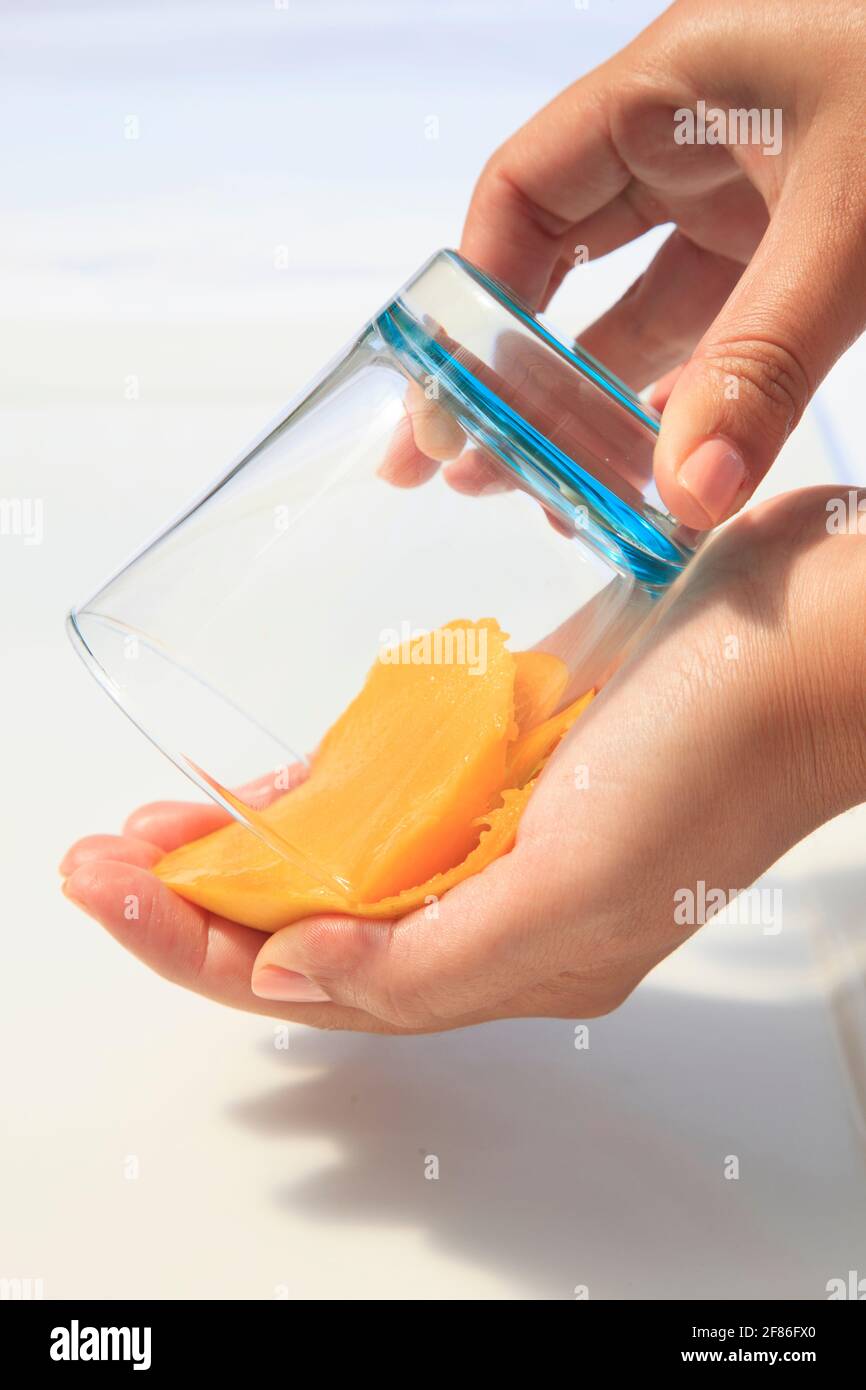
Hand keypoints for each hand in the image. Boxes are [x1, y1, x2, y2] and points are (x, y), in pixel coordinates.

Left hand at [60, 486, 865, 1033]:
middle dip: (196, 906)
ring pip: (343, 868)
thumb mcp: (581, 882)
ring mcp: (506, 828)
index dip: (205, 948)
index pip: (322, 982)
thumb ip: (438, 954)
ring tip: (145, 831)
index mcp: (515, 957)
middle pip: (315, 930)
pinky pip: (392, 793)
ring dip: (243, 853)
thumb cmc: (721, 750)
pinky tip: (259, 788)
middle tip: (95, 862)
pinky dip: (315, 794)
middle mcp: (501, 906)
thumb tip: (293, 982)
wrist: (814, 634)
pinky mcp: (513, 755)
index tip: (112, 892)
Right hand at [460, 0, 865, 528]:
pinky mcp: (808, 241)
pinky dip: (688, 397)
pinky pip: (721, 329)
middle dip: (514, 367)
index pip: (526, 191)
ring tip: (540, 490)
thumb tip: (685, 499)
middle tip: (462, 466)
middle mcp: (698, 138)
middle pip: (566, 262)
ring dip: (594, 399)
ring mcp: (755, 193)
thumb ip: (764, 360)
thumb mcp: (854, 224)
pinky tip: (657, 466)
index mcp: (675, 87)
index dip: (476, 295)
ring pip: (644, 308)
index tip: (453, 396)